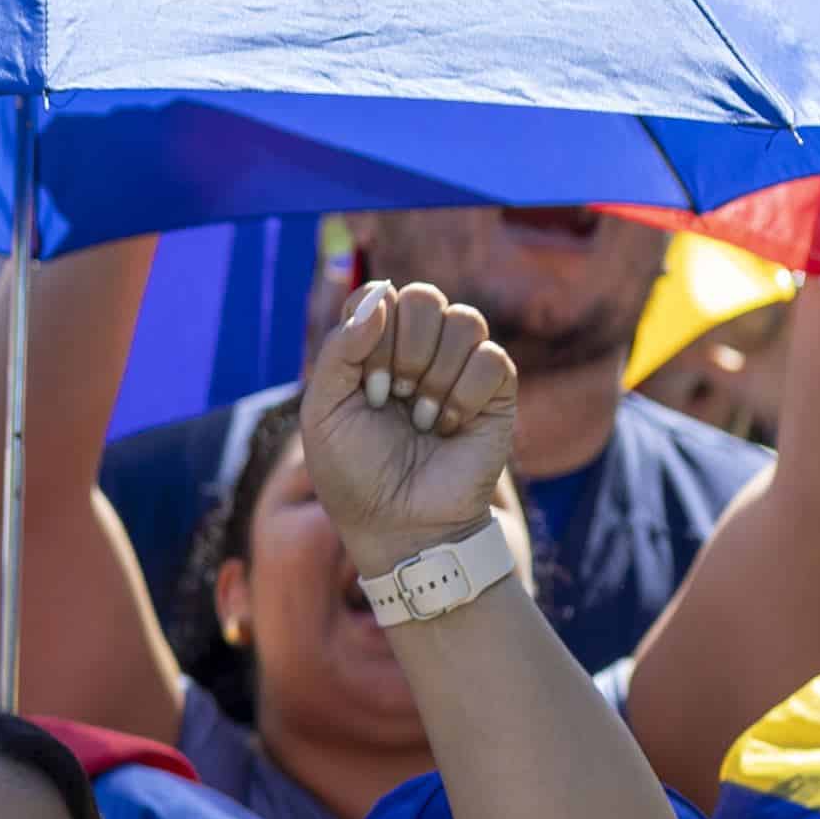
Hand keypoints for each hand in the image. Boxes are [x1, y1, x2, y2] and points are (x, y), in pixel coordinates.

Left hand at [302, 278, 520, 580]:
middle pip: (423, 298)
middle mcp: (419, 349)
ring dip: (433, 377)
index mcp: (374, 347)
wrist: (399, 524)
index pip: (379, 295)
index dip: (371, 330)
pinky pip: (491, 358)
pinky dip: (463, 397)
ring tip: (420, 420)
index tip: (364, 382)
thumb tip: (380, 293)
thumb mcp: (323, 413)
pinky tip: (447, 428)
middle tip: (391, 397)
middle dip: (403, 351)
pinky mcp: (497, 390)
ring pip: (464, 320)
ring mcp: (460, 366)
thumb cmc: (354, 474)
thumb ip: (339, 349)